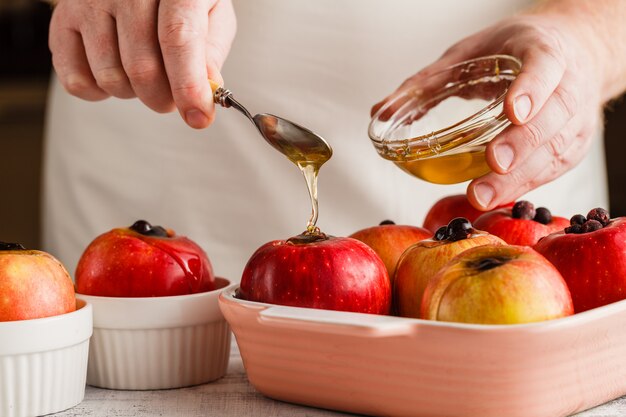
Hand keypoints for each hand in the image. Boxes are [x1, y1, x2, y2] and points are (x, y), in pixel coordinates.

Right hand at [49, 0, 235, 128]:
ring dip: (133, 93)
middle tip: (172, 98)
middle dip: (162, 99)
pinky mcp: (64, 16)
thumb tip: (205, 93)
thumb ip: (211, 52)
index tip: (198, 116)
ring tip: (145, 75)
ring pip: (110, 77)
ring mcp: (91, 0)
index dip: (188, 86)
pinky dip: (98, 93)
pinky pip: (75, 78)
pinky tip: (117, 75)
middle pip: (141, 66)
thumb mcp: (212, 15)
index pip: (178, 39)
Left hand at [372, 14, 603, 209]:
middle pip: (551, 118)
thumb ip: (429, 80)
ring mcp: (576, 118)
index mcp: (546, 50)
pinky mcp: (573, 145)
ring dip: (519, 176)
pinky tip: (498, 197)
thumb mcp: (474, 51)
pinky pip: (553, 168)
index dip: (531, 89)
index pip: (544, 67)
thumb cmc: (516, 50)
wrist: (573, 52)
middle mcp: (569, 85)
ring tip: (483, 194)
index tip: (512, 110)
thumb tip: (379, 111)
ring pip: (554, 149)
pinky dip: (525, 184)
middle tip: (494, 162)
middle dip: (521, 143)